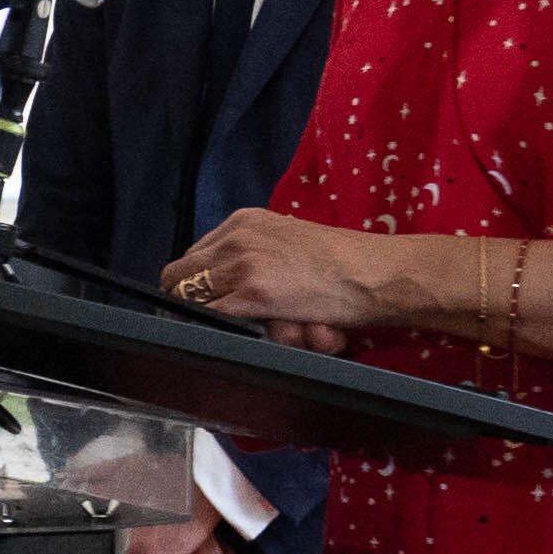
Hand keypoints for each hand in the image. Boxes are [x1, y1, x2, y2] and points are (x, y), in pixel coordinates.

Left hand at [159, 208, 375, 348]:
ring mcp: (242, 264)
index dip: (197, 285)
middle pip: (178, 278)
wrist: (374, 272)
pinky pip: (210, 319)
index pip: (192, 257)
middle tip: (226, 320)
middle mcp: (236, 237)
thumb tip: (223, 289)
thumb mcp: (286, 243)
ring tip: (262, 324)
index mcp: (242, 221)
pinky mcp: (253, 293)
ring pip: (190, 300)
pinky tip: (265, 330)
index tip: (210, 303)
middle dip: (195, 304)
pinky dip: (224, 332)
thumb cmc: (341, 262)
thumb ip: (251, 256)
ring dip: (217, 320)